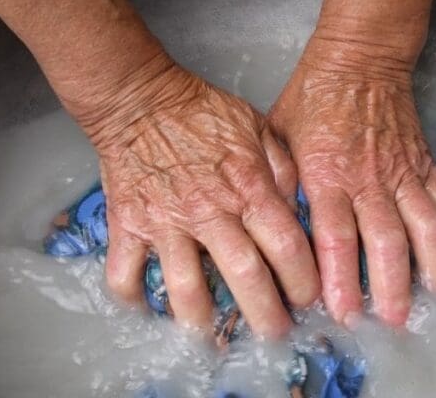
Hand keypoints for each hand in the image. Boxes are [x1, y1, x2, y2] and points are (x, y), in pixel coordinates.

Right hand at [83, 55, 319, 338]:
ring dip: (203, 321)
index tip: (309, 299)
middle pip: (246, 277)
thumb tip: (302, 206)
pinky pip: (126, 274)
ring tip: (214, 337)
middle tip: (276, 333)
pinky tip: (150, 311)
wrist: (139, 98)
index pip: (287, 246)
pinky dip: (135, 300)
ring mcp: (166, 223)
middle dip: (266, 315)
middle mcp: (210, 212)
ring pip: (186, 288)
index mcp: (248, 187)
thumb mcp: (258, 126)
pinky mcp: (129, 226)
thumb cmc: (200, 111)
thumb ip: (285, 166)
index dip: (304, 281)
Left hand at [268, 34, 435, 327]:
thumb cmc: (311, 97)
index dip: (339, 279)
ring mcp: (401, 171)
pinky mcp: (423, 162)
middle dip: (390, 286)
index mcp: (325, 175)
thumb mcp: (277, 135)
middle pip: (384, 241)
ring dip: (430, 264)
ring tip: (434, 297)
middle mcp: (367, 179)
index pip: (333, 238)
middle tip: (392, 322)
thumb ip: (278, 182)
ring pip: (422, 225)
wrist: (359, 57)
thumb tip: (270, 229)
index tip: (341, 313)